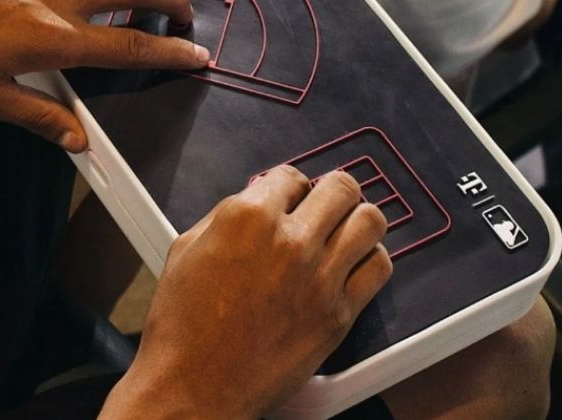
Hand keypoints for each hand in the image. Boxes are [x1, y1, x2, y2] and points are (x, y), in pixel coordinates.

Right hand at [101, 168, 393, 418]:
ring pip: (370, 221)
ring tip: (346, 230)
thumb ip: (225, 216)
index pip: (292, 175)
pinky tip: (354, 264)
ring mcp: (319, 276)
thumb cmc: (182, 326)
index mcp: (246, 217)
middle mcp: (289, 240)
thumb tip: (256, 201)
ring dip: (358, 219)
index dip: (291, 186)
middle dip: (333, 192)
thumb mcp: (185, 249)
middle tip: (326, 206)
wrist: (193, 387)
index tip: (292, 198)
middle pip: (341, 188)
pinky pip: (379, 268)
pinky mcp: (338, 313)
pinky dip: (371, 259)